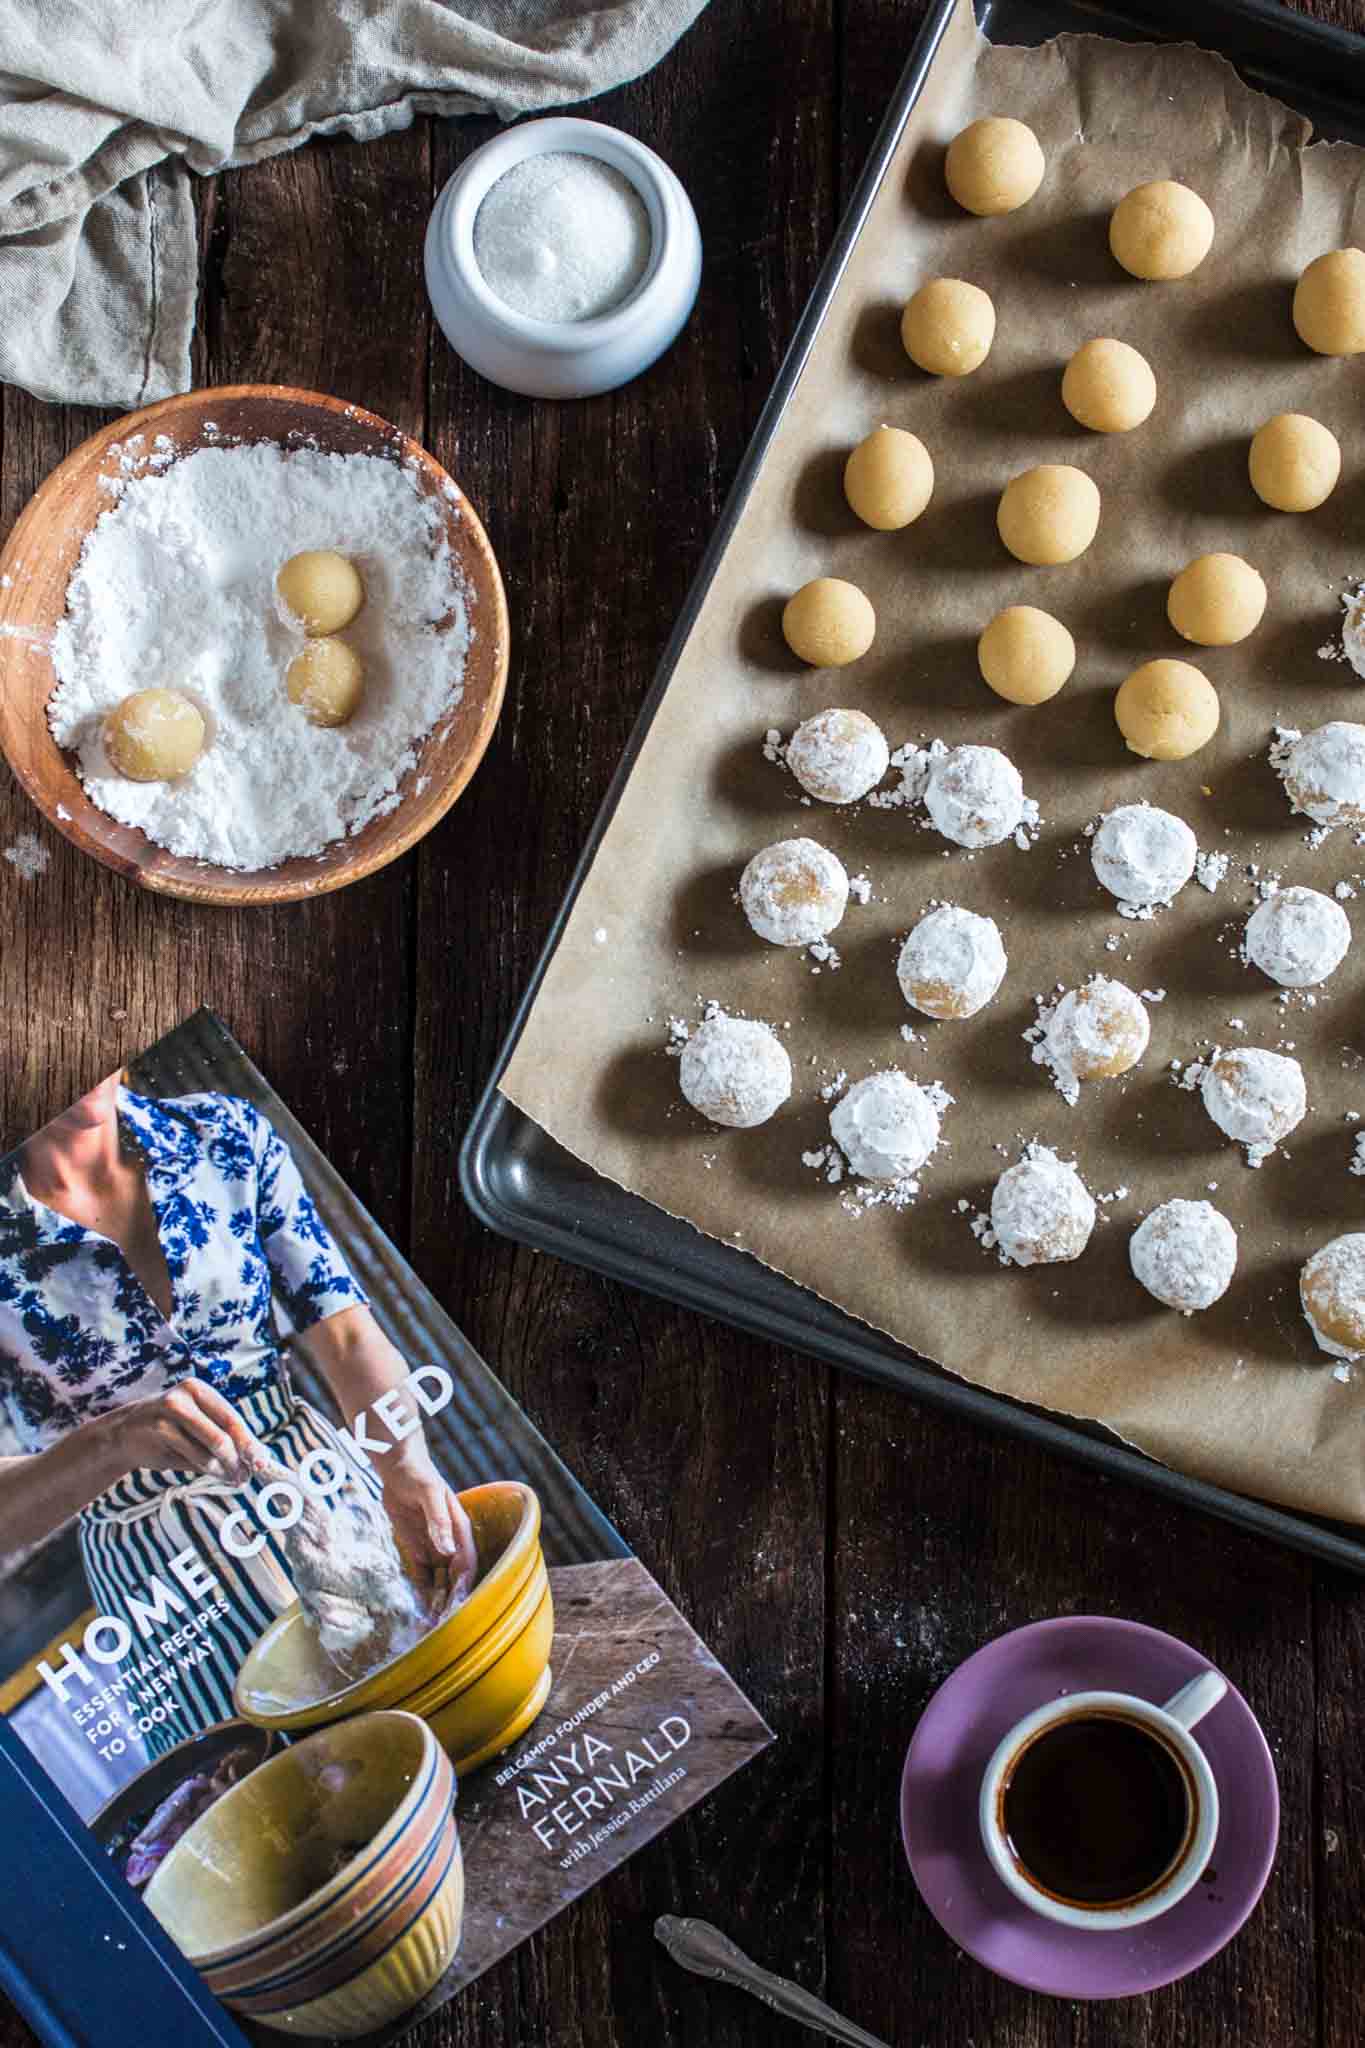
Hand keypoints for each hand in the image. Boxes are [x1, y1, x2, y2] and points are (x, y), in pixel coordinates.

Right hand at [102, 1378, 259, 1482]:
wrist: (124, 1433)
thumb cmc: (169, 1431)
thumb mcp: (197, 1427)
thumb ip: (223, 1439)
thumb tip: (256, 1458)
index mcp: (200, 1391)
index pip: (233, 1418)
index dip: (250, 1442)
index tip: (263, 1462)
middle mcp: (186, 1396)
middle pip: (223, 1434)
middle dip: (239, 1459)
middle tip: (247, 1476)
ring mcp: (170, 1412)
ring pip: (209, 1448)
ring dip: (224, 1469)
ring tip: (233, 1478)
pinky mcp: (158, 1430)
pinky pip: (191, 1457)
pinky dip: (207, 1469)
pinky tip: (212, 1473)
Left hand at [380, 1455, 477, 1613]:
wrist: (398, 1467)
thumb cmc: (420, 1476)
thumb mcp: (430, 1495)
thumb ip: (439, 1522)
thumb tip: (448, 1551)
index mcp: (459, 1531)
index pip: (467, 1564)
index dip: (464, 1585)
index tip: (457, 1606)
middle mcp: (449, 1544)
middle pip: (454, 1578)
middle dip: (450, 1600)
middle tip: (441, 1624)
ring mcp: (433, 1548)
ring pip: (438, 1582)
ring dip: (436, 1601)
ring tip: (429, 1626)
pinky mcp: (415, 1550)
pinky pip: (420, 1576)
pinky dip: (420, 1593)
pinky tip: (417, 1610)